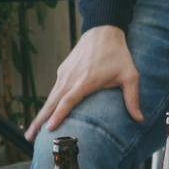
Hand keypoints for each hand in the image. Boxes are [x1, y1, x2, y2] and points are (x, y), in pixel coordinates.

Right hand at [26, 25, 140, 139]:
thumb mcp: (130, 75)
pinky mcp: (62, 71)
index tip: (49, 128)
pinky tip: (46, 113)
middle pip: (51, 103)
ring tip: (33, 130)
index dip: (58, 115)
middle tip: (29, 137)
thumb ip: (133, 98)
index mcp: (86, 81)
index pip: (68, 101)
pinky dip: (48, 103)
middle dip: (39, 121)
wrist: (103, 31)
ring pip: (50, 97)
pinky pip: (54, 90)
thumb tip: (140, 119)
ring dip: (41, 113)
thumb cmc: (118, 54)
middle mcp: (71, 78)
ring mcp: (64, 74)